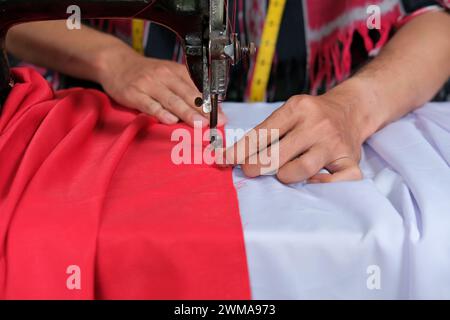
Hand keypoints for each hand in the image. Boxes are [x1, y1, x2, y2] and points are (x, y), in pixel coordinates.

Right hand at [97, 45, 226, 126]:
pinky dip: (161, 113)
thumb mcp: (168, 73)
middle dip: (202, 110)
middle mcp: (164, 76)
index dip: (210, 104)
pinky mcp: (134, 93)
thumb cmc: (146, 72)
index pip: (197, 89)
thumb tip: (205, 108)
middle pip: (187, 95)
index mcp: (176, 72)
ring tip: (198, 124)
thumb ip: (185, 88)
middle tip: (213, 123)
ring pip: (171, 100)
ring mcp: (149, 84)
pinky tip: (170, 121)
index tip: (220, 117)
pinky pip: (150, 104)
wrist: (117, 63)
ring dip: (186, 113)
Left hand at [219, 93, 363, 183]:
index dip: (240, 150)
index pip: (262, 133)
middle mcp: (318, 124)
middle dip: (257, 166)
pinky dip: (320, 186)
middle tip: (250, 170)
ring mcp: (335, 143)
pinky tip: (311, 181)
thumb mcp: (289, 113)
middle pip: (278, 154)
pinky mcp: (350, 160)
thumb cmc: (313, 116)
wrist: (351, 109)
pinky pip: (334, 182)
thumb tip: (235, 157)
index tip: (224, 160)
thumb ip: (267, 132)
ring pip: (301, 169)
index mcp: (298, 108)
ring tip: (282, 173)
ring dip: (285, 176)